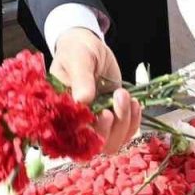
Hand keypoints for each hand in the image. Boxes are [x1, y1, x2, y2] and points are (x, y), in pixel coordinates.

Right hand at [52, 28, 141, 153]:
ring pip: (111, 144)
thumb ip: (80, 78)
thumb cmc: (77, 51)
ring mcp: (95, 124)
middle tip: (119, 97)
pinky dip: (133, 122)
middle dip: (112, 127)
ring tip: (125, 95)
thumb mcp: (78, 59)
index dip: (90, 134)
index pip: (71, 138)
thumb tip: (83, 99)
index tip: (105, 114)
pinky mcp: (111, 121)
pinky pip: (124, 134)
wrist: (89, 47)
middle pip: (94, 147)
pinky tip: (135, 103)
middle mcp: (75, 125)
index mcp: (59, 113)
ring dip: (124, 123)